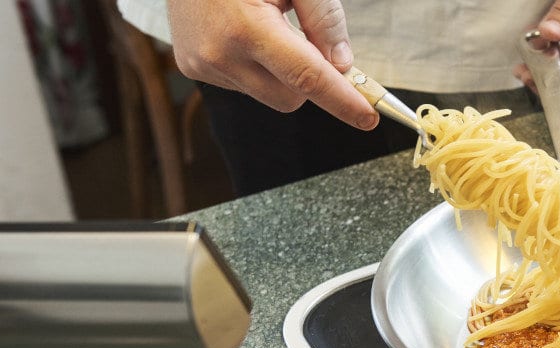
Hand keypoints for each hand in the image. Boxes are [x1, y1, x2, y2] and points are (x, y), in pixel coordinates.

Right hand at [167, 0, 378, 128]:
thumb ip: (323, 19)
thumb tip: (342, 64)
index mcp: (246, 27)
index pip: (306, 77)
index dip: (341, 100)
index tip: (368, 117)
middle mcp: (219, 53)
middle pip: (290, 98)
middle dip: (308, 80)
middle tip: (305, 40)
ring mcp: (201, 64)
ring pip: (266, 94)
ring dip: (278, 72)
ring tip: (261, 23)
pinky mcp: (192, 67)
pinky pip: (242, 83)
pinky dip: (254, 66)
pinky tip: (242, 32)